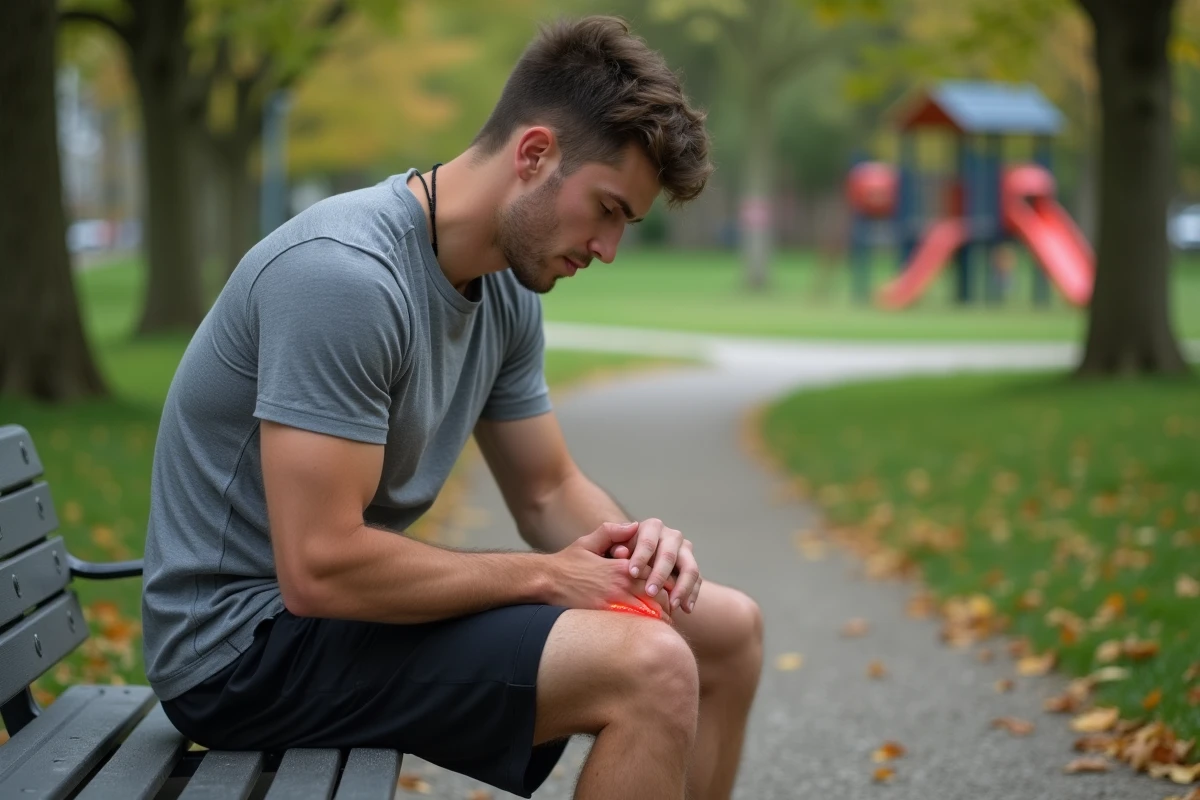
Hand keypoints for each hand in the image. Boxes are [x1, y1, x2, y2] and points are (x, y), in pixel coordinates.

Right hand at [548, 522, 670, 619]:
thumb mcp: (588, 542)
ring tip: (667, 623)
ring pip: (648, 613)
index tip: (674, 588)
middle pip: (657, 596)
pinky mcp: (604, 615)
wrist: (545, 581)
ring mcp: (613, 601)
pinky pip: (631, 623)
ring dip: (659, 618)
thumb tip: (635, 526)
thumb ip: (612, 531)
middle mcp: (621, 584)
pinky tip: (647, 632)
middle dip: (669, 603)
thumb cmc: (567, 562)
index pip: (656, 574)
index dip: (668, 583)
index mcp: (621, 566)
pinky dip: (643, 627)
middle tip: (676, 608)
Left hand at [608, 518, 701, 614]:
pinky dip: (692, 595)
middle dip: (660, 575)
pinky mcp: (691, 567)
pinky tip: (685, 609)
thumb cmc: (613, 554)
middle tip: (650, 593)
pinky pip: (697, 581)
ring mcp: (685, 552)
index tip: (632, 573)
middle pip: (670, 554)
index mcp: (651, 527)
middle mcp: (671, 536)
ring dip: (682, 587)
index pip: (648, 540)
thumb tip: (621, 547)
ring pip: (690, 568)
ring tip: (672, 605)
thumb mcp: (605, 544)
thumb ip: (610, 539)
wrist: (630, 565)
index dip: (641, 556)